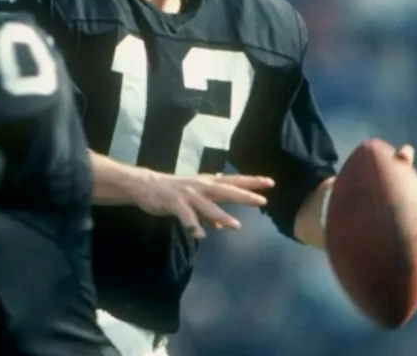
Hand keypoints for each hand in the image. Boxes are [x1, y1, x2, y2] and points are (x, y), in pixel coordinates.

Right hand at [133, 171, 274, 238]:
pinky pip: (187, 217)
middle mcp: (201, 186)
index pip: (233, 181)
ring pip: (208, 206)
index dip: (251, 181)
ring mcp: (188, 195)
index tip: (270, 182)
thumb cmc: (173, 191)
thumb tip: (223, 225)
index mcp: (207, 183)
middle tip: (262, 200)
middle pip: (226, 190)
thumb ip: (209, 211)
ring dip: (222, 216)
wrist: (146, 185)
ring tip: (236, 226)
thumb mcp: (194, 199)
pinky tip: (201, 235)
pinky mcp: (174, 203)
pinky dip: (194, 226)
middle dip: (244, 195)